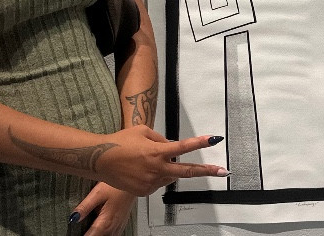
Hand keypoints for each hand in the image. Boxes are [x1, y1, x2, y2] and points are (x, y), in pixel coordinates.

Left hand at [68, 182, 134, 234]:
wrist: (133, 183)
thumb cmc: (117, 186)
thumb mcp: (98, 193)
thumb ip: (85, 206)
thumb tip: (73, 217)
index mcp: (105, 222)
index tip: (74, 234)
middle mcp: (113, 228)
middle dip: (89, 235)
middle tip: (80, 230)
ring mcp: (118, 227)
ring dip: (97, 234)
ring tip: (89, 229)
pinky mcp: (121, 224)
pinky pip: (112, 235)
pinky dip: (104, 233)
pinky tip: (100, 229)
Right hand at [97, 125, 226, 195]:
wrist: (101, 160)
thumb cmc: (120, 141)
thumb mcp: (142, 131)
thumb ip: (160, 139)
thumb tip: (171, 146)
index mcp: (156, 151)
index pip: (183, 147)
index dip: (199, 143)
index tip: (213, 139)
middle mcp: (157, 169)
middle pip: (186, 171)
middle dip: (206, 171)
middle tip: (222, 171)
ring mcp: (151, 182)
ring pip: (169, 175)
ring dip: (167, 168)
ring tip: (147, 159)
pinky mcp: (145, 192)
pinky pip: (158, 182)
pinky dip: (155, 174)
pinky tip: (141, 168)